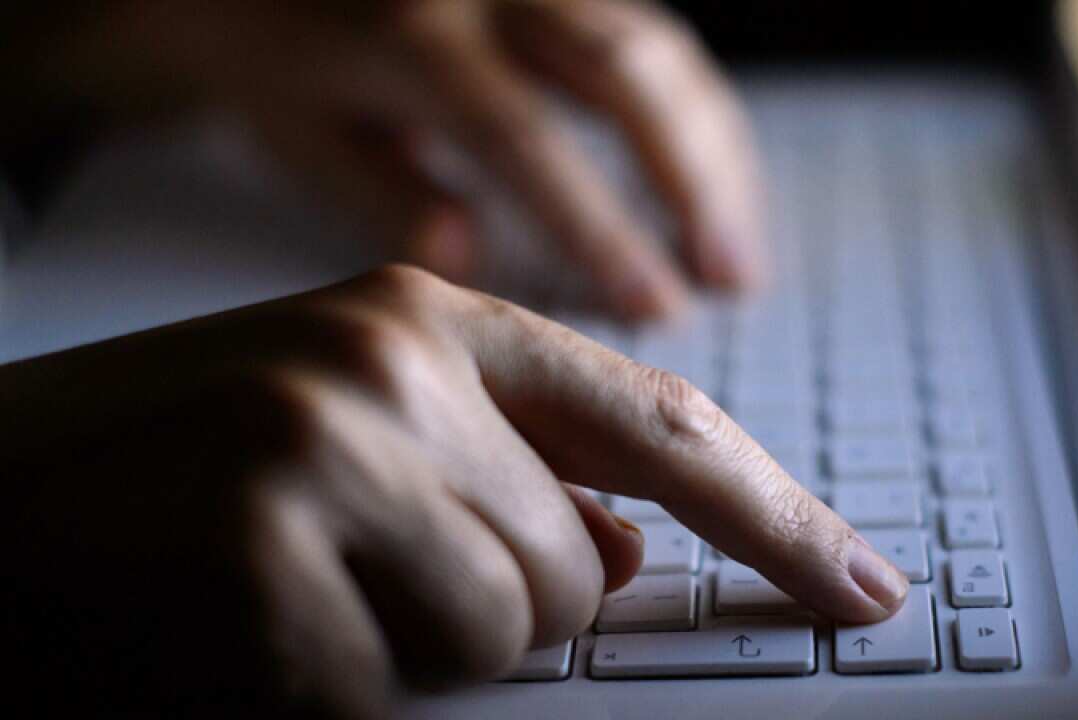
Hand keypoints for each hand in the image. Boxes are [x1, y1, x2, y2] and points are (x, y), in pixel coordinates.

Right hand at [1, 264, 906, 716]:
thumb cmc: (167, 475)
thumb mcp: (348, 433)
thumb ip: (503, 476)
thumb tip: (623, 551)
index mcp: (421, 317)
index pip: (655, 421)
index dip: (775, 511)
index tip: (859, 581)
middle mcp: (387, 362)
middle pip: (579, 563)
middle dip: (499, 604)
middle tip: (352, 570)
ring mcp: (325, 449)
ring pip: (508, 631)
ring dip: (415, 648)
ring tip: (289, 592)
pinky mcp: (263, 558)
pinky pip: (395, 691)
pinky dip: (332, 692)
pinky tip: (238, 633)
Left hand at [19, 0, 763, 318]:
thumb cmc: (274, 53)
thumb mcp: (297, 134)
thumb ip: (383, 194)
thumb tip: (467, 255)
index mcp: (411, 39)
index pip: (525, 140)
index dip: (600, 228)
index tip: (654, 307)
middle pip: (625, 75)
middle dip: (693, 183)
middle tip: (730, 278)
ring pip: (657, 50)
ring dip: (713, 154)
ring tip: (737, 251)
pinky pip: (653, 39)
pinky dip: (697, 117)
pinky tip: (713, 183)